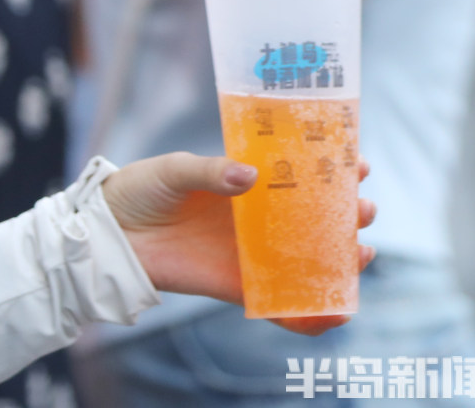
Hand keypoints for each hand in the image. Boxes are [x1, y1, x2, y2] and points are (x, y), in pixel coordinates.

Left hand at [102, 150, 375, 335]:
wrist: (110, 234)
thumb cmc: (140, 190)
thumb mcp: (173, 170)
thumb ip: (208, 171)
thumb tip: (248, 175)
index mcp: (243, 180)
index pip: (295, 172)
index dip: (329, 168)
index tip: (358, 162)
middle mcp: (253, 217)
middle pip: (311, 217)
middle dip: (345, 214)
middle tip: (364, 209)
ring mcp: (248, 252)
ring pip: (305, 259)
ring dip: (339, 260)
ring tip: (364, 253)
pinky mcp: (236, 286)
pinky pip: (279, 303)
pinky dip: (308, 312)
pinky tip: (337, 311)